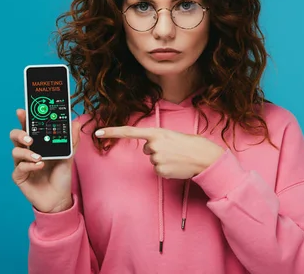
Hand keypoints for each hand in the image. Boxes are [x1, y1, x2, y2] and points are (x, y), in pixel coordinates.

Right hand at [10, 109, 80, 212]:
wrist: (60, 198)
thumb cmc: (61, 176)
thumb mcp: (69, 157)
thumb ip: (72, 140)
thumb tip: (76, 122)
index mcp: (37, 143)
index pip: (28, 127)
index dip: (23, 118)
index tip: (22, 111)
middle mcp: (27, 151)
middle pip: (15, 136)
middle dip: (20, 133)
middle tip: (30, 138)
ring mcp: (22, 164)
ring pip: (15, 151)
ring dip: (26, 152)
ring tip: (39, 156)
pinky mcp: (19, 177)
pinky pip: (19, 168)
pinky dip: (29, 165)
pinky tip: (39, 166)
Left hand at [95, 126, 223, 178]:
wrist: (206, 157)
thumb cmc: (191, 144)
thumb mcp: (173, 135)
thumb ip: (158, 139)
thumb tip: (148, 147)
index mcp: (157, 132)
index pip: (129, 132)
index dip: (112, 132)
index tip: (98, 132)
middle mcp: (154, 145)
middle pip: (146, 150)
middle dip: (157, 150)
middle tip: (173, 150)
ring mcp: (156, 158)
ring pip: (153, 161)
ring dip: (163, 160)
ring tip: (177, 158)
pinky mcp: (160, 171)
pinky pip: (158, 170)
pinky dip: (167, 169)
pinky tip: (177, 166)